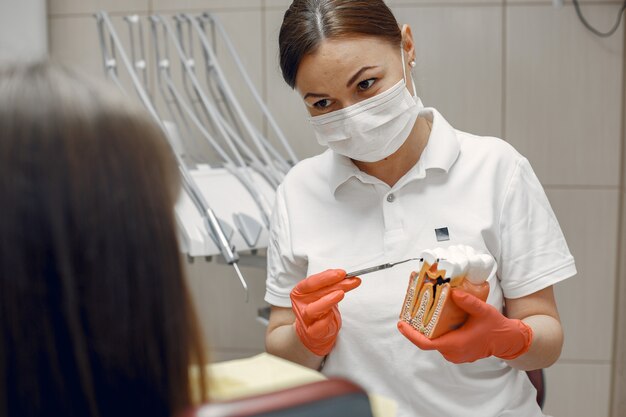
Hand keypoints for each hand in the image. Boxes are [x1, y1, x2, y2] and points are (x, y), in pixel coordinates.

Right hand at [291, 269, 360, 355]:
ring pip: (313, 309)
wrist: (314, 332)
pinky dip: (326, 319)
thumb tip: (344, 275)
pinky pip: (318, 325)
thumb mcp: (325, 294)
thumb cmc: (320, 309)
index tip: (341, 273)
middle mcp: (300, 304)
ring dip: (328, 301)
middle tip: (350, 280)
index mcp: (300, 292)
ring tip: (341, 294)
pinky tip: (332, 314)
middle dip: (335, 285)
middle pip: (317, 292)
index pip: (312, 282)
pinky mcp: (311, 332)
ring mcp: (305, 318)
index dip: (326, 276)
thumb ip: (332, 284)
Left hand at [398, 289, 532, 362]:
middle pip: (427, 340)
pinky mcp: (456, 353)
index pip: (425, 343)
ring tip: (420, 313)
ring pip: (434, 341)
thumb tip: (454, 292)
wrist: (507, 341)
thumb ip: (468, 302)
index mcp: (455, 344)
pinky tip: (433, 320)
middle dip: (416, 327)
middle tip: (409, 312)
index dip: (410, 335)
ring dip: (426, 330)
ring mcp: (454, 355)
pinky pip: (441, 343)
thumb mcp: (483, 311)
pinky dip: (435, 332)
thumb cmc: (495, 327)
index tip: (401, 324)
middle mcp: (452, 352)